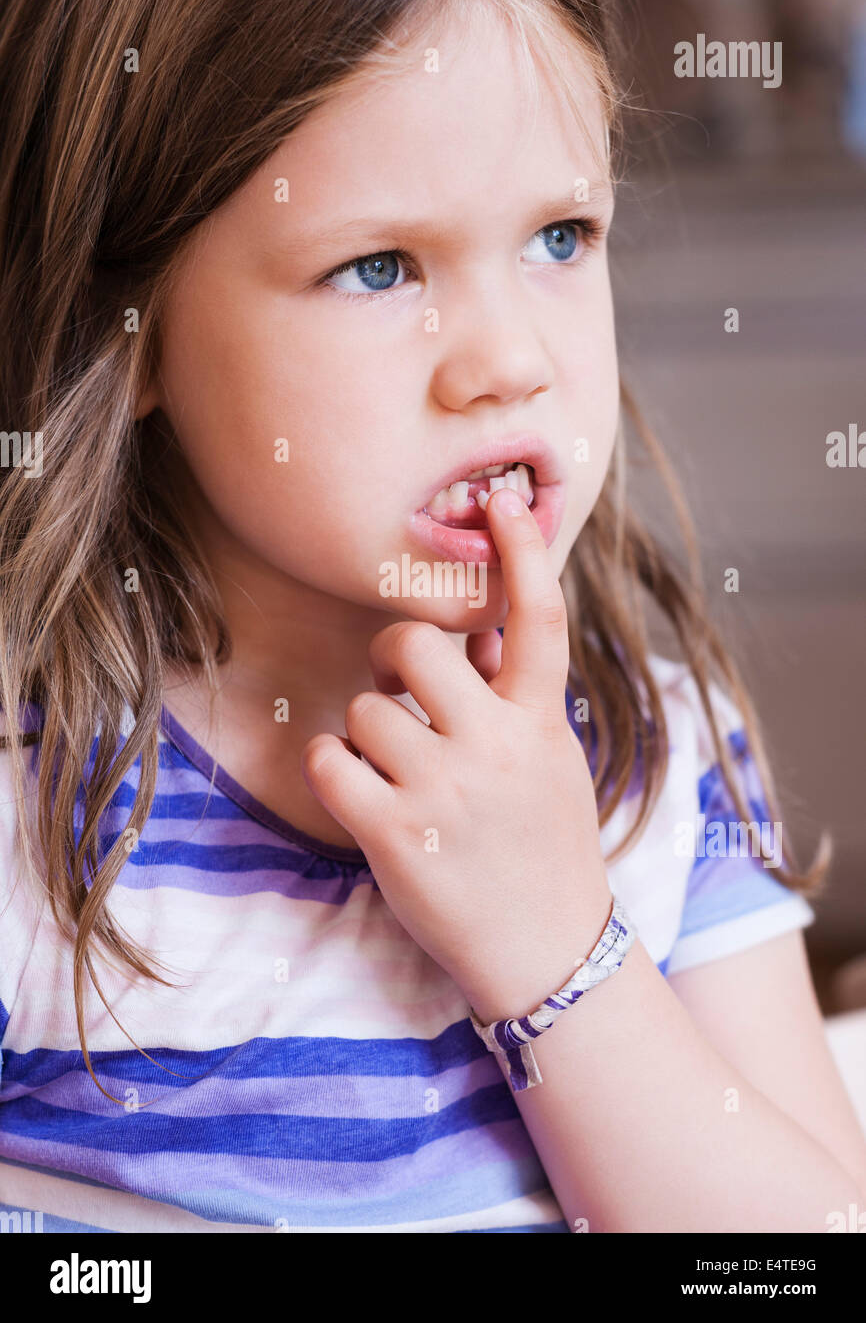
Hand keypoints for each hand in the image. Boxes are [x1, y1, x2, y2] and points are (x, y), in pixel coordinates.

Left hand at [300, 486, 613, 1023]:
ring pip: (365, 707)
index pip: (537, 620)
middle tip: (395, 687)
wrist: (548, 950)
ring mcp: (445, 790)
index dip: (521, 555)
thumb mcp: (550, 762)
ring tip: (392, 770)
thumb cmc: (545, 848)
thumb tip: (472, 631)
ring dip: (366, 731)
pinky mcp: (395, 835)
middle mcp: (496, 746)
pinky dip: (330, 767)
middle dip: (392, 656)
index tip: (500, 502)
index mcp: (540, 722)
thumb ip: (513, 696)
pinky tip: (355, 788)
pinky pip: (329, 761)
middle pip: (416, 642)